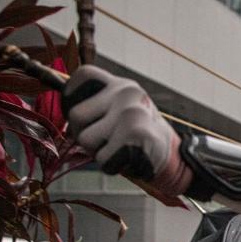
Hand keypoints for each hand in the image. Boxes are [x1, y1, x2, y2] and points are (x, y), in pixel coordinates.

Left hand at [63, 66, 191, 203]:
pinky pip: (103, 158)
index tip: (83, 116)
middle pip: (75, 115)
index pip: (83, 76)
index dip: (71, 96)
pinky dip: (112, 166)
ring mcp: (132, 113)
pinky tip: (128, 160)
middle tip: (106, 140)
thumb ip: (96, 105)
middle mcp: (127, 93)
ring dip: (98, 152)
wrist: (175, 159)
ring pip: (86, 139)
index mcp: (121, 85)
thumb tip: (65, 107)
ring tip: (119, 149)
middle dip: (84, 134)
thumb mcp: (120, 112)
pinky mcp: (136, 136)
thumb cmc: (139, 138)